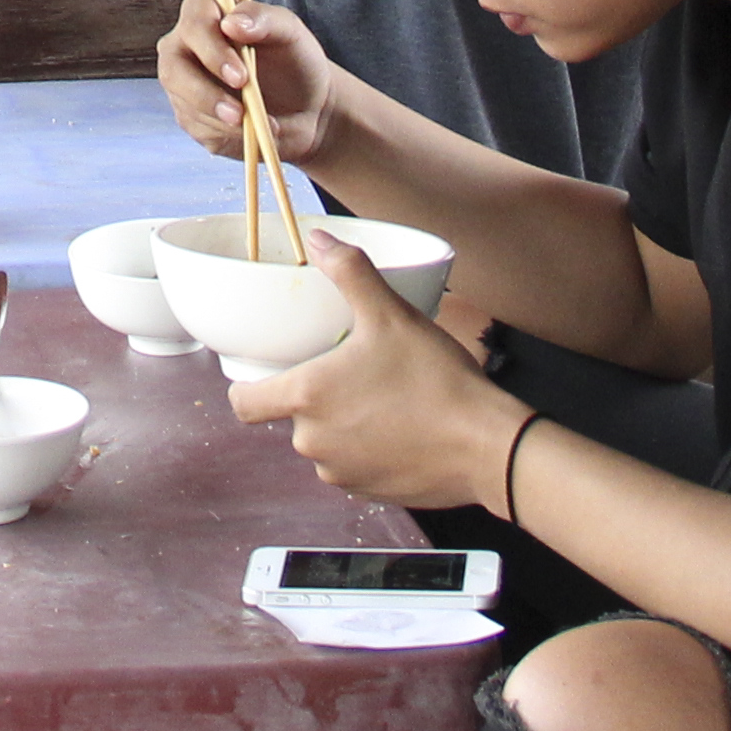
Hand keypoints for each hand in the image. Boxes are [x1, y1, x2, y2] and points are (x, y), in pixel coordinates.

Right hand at [157, 0, 342, 177]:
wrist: (307, 109)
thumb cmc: (295, 62)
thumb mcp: (290, 34)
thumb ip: (264, 18)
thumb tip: (231, 22)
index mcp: (208, 16)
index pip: (194, 18)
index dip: (212, 47)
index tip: (241, 75)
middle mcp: (186, 47)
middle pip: (173, 66)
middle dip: (205, 93)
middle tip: (240, 112)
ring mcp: (184, 84)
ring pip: (185, 102)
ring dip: (221, 119)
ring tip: (258, 124)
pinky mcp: (190, 116)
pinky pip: (198, 127)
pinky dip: (228, 134)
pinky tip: (251, 132)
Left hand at [225, 233, 522, 509]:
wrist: (486, 446)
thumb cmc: (435, 379)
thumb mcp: (391, 314)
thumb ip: (350, 273)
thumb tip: (319, 238)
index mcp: (307, 399)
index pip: (244, 403)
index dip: (248, 388)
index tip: (267, 373)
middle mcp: (313, 443)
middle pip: (292, 418)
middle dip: (316, 398)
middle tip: (353, 373)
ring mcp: (342, 473)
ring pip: (326, 443)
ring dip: (342, 425)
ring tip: (383, 399)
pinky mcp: (371, 492)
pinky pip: (355, 467)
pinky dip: (369, 450)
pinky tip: (402, 429)